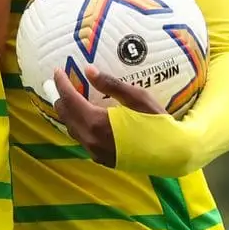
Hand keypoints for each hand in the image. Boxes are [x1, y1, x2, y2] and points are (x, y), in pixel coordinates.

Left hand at [50, 66, 166, 166]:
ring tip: (70, 97)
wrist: (171, 153)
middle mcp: (91, 139)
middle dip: (61, 97)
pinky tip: (83, 117)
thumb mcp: (137, 98)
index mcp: (97, 123)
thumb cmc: (157, 122)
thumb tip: (88, 70)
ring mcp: (95, 152)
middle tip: (62, 83)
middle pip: (66, 115)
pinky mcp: (102, 159)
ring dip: (68, 112)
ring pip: (72, 129)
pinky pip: (82, 139)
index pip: (70, 100)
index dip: (61, 84)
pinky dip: (78, 125)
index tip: (57, 71)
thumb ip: (110, 85)